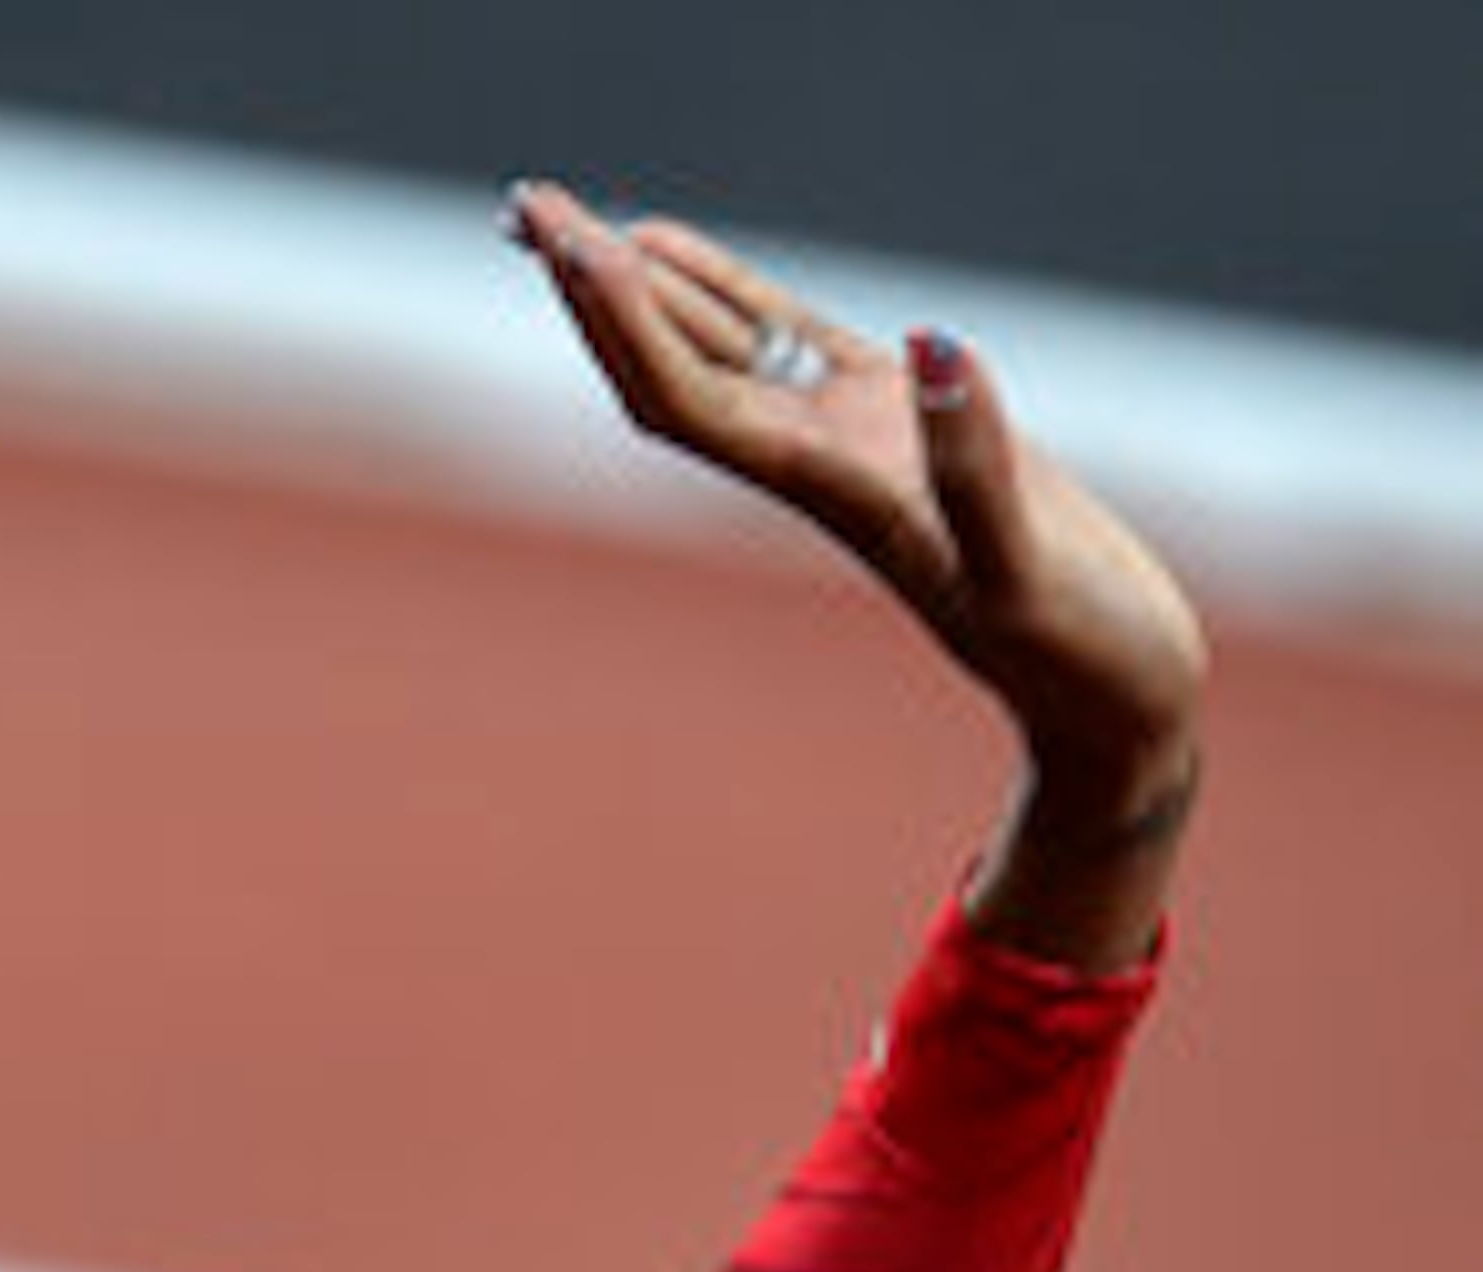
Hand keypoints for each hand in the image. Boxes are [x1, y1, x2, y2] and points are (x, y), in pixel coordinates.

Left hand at [507, 185, 1203, 951]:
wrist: (1107, 701)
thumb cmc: (1074, 651)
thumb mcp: (1024, 570)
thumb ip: (979, 468)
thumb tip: (935, 347)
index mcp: (833, 492)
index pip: (695, 400)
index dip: (629, 326)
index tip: (573, 250)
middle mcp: (818, 465)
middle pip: (674, 369)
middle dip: (600, 291)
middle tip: (528, 207)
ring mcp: (851, 441)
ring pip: (717, 347)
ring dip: (638, 285)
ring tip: (558, 215)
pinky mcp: (895, 424)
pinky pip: (787, 340)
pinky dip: (727, 293)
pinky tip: (668, 245)